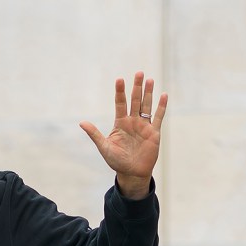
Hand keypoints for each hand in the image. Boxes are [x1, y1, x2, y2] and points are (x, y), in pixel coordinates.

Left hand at [80, 72, 166, 198]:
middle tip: (139, 72)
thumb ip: (95, 134)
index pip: (120, 103)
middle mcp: (132, 122)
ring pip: (146, 106)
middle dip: (136, 87)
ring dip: (148, 93)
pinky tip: (163, 95)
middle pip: (135, 101)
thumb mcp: (104, 147)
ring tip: (150, 80)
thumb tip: (81, 122)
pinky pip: (158, 117)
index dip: (120, 92)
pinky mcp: (154, 133)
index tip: (119, 79)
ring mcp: (144, 126)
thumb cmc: (116, 161)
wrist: (131, 173)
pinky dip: (161, 107)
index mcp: (120, 123)